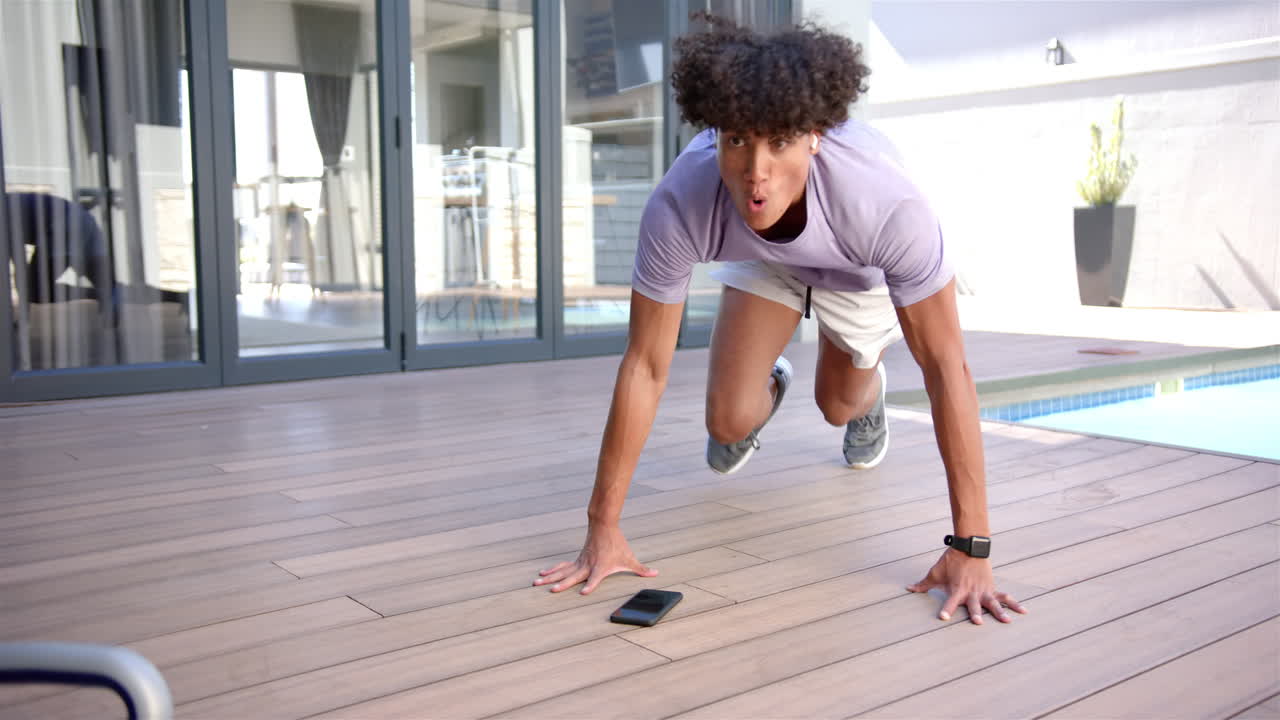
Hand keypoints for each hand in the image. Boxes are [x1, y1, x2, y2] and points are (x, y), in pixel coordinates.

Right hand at [533, 525, 657, 594]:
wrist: (604, 525)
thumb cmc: (617, 544)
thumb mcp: (630, 558)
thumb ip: (641, 568)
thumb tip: (656, 573)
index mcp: (600, 567)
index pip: (595, 578)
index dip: (590, 585)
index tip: (583, 592)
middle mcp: (587, 565)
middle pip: (572, 576)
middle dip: (562, 584)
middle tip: (551, 590)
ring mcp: (580, 562)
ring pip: (562, 571)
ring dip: (550, 578)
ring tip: (537, 583)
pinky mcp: (576, 560)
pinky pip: (562, 566)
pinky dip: (552, 570)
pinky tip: (542, 574)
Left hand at [907, 549, 1027, 624]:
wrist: (969, 547)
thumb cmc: (951, 562)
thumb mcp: (935, 572)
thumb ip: (923, 584)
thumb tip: (909, 589)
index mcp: (957, 589)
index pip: (949, 602)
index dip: (946, 609)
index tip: (943, 617)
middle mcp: (971, 592)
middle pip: (973, 605)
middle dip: (975, 613)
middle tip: (978, 622)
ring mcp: (984, 590)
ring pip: (993, 603)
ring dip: (999, 612)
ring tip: (1007, 622)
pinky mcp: (992, 588)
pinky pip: (1005, 597)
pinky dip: (1015, 604)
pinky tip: (1024, 612)